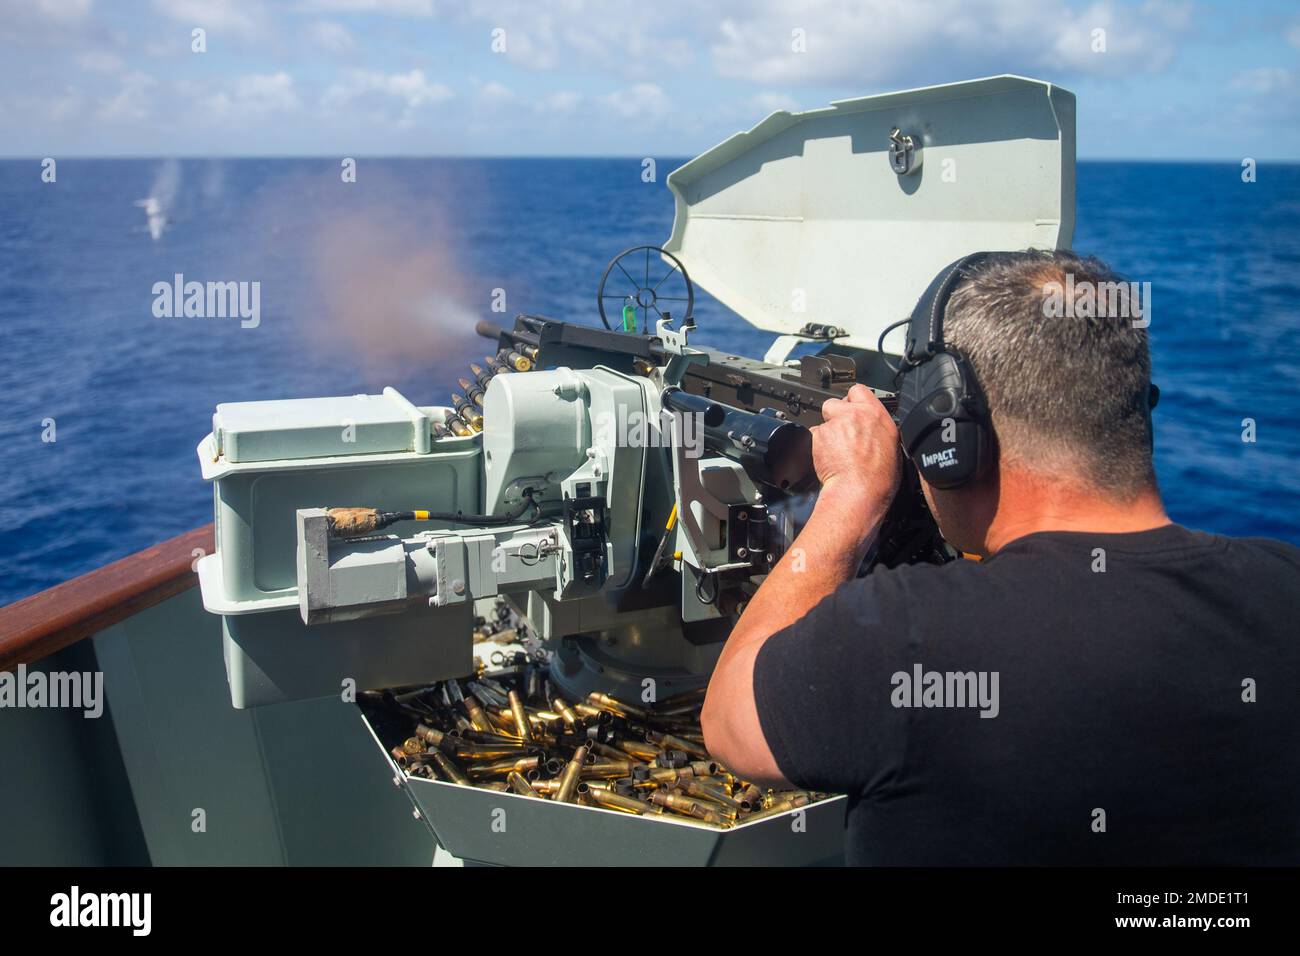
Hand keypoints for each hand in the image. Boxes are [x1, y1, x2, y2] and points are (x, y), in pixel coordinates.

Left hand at [812, 384, 902, 509]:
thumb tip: (874, 428)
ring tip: (836, 449)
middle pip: (835, 402)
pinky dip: (819, 444)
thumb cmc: (879, 476)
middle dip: (835, 414)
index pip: (858, 390)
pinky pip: (815, 434)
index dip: (852, 399)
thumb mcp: (893, 446)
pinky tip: (829, 456)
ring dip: (828, 431)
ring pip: (824, 420)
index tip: (852, 408)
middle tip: (842, 432)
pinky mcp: (819, 435)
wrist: (859, 490)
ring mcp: (836, 424)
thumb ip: (878, 428)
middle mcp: (855, 415)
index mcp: (876, 415)